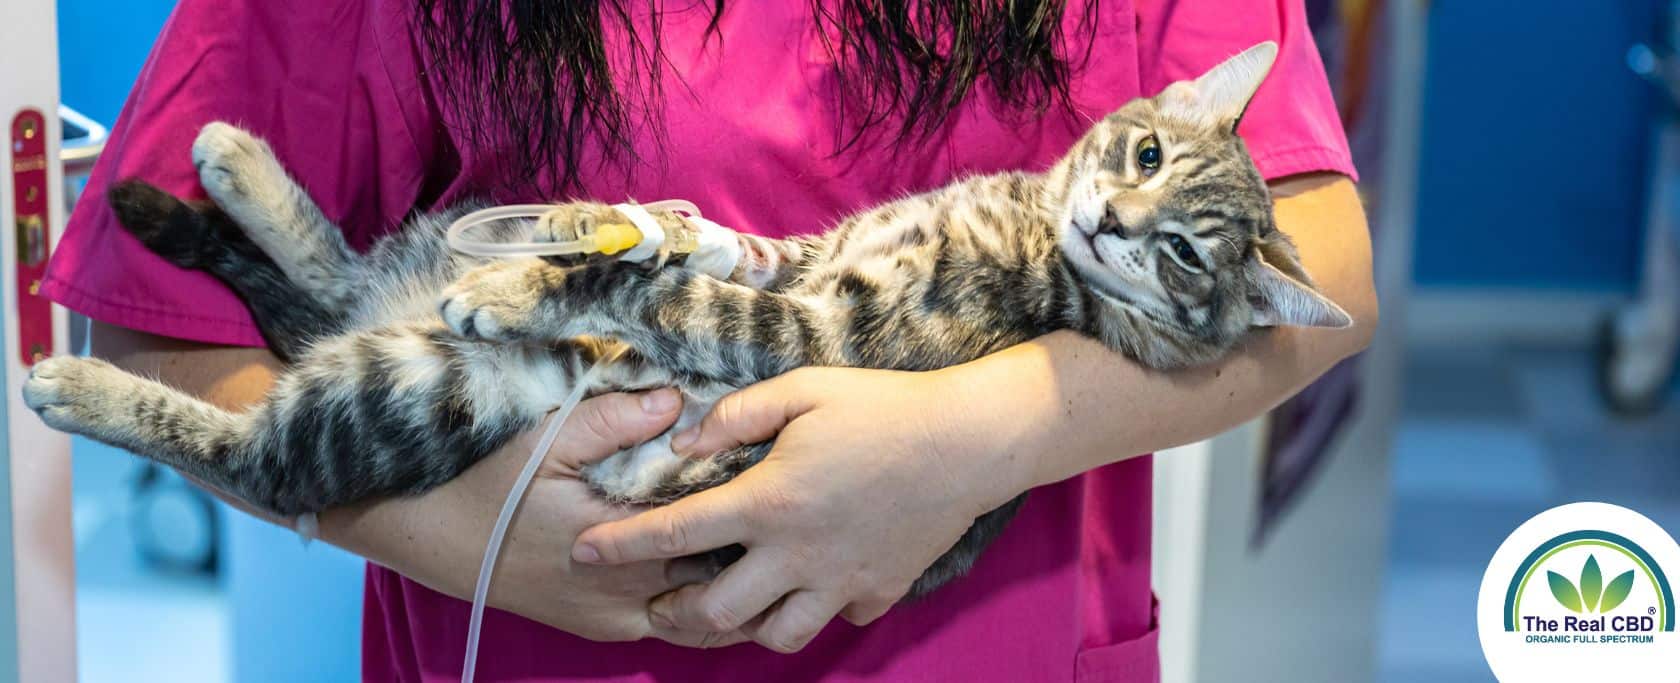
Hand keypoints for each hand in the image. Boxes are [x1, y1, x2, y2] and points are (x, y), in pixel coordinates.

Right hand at [321, 388, 746, 646]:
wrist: (439, 539)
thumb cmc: (494, 483)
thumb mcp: (547, 438)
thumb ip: (613, 420)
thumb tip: (675, 400)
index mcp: (621, 540)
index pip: (710, 528)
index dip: (750, 503)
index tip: (772, 472)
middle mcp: (628, 592)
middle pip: (721, 576)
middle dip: (755, 547)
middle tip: (785, 510)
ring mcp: (620, 618)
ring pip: (707, 617)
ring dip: (738, 587)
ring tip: (769, 549)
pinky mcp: (609, 630)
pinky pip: (677, 631)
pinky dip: (707, 610)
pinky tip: (726, 575)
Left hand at [571, 367, 1030, 651]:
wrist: (968, 442)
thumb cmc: (883, 407)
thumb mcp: (802, 390)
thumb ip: (735, 416)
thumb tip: (681, 441)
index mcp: (770, 501)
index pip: (676, 533)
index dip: (620, 545)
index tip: (583, 551)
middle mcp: (798, 554)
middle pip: (717, 611)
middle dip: (674, 612)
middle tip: (658, 600)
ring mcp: (840, 581)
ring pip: (775, 636)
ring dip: (742, 626)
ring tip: (729, 605)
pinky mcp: (877, 591)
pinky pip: (834, 621)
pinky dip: (813, 612)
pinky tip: (805, 587)